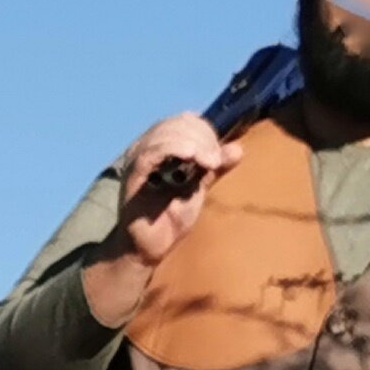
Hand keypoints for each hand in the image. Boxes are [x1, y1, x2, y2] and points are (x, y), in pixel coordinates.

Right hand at [82, 115, 242, 328]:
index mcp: (160, 146)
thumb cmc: (170, 218)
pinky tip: (191, 156)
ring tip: (208, 162)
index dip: (206, 130)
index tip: (219, 155)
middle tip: (215, 162)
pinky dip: (173, 148)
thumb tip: (238, 149)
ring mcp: (137, 160)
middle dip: (203, 137)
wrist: (150, 248)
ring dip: (194, 142)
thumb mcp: (198, 188)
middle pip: (178, 123)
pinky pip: (151, 152)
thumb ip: (214, 168)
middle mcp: (145, 147)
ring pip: (166, 133)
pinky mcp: (132, 175)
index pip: (186, 121)